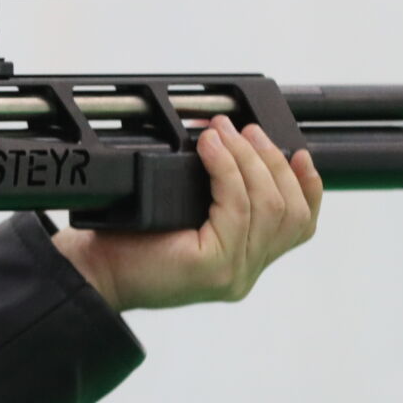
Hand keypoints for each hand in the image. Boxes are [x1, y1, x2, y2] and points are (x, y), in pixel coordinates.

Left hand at [50, 115, 321, 312]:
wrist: (94, 268)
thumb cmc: (130, 239)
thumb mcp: (187, 212)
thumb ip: (222, 196)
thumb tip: (240, 143)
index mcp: (244, 261)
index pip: (299, 227)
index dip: (308, 186)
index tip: (298, 152)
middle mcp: (245, 271)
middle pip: (290, 213)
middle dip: (271, 161)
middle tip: (243, 130)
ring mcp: (233, 272)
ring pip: (267, 206)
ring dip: (248, 159)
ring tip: (223, 132)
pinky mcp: (214, 267)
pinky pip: (236, 208)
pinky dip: (227, 170)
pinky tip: (210, 149)